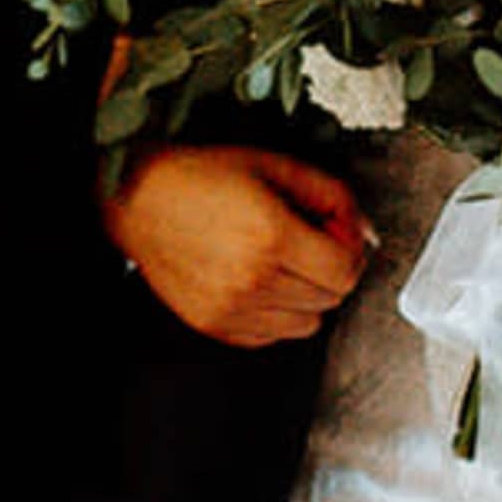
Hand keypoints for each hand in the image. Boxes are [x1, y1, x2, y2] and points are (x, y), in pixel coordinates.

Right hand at [109, 142, 368, 345]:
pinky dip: (278, 314)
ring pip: (308, 323)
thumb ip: (330, 193)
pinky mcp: (215, 325)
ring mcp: (231, 308)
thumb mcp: (274, 165)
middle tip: (314, 242)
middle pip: (331, 297)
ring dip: (308, 295)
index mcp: (271, 235)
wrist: (139, 198)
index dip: (352, 250)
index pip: (345, 270)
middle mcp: (252, 278)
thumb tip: (361, 227)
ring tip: (285, 263)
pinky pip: (273, 336)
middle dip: (332, 269)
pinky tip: (262, 282)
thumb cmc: (199, 176)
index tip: (340, 236)